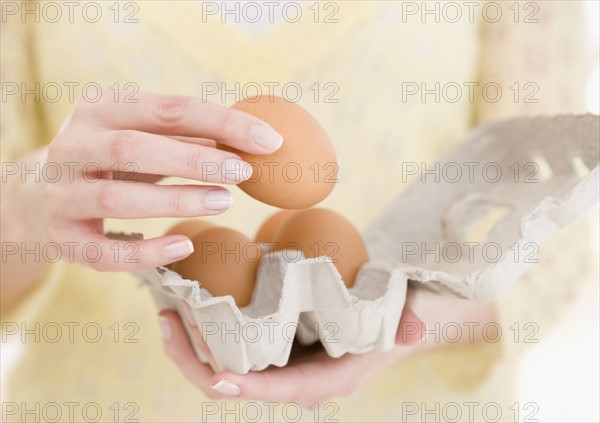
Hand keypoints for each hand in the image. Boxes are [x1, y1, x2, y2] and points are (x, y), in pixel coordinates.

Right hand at [43, 91, 282, 270]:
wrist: (31, 198)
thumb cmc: (105, 162)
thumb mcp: (140, 137)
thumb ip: (185, 137)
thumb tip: (247, 141)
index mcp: (99, 110)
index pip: (168, 108)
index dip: (222, 123)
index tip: (269, 140)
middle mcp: (72, 148)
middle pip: (135, 148)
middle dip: (196, 161)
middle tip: (244, 173)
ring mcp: (61, 195)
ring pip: (117, 199)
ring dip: (176, 202)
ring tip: (223, 202)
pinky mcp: (61, 239)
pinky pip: (105, 252)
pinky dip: (147, 252)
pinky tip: (183, 248)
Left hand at [158, 302, 424, 407]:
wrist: (383, 323)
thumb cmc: (389, 318)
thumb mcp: (401, 318)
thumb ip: (407, 325)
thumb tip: (416, 328)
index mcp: (321, 382)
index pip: (276, 390)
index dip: (244, 386)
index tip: (214, 376)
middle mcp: (291, 381)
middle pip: (233, 382)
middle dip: (196, 358)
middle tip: (168, 317)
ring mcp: (275, 367)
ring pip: (221, 368)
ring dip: (189, 344)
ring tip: (164, 307)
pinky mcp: (265, 351)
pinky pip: (225, 350)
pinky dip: (202, 332)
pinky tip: (184, 303)